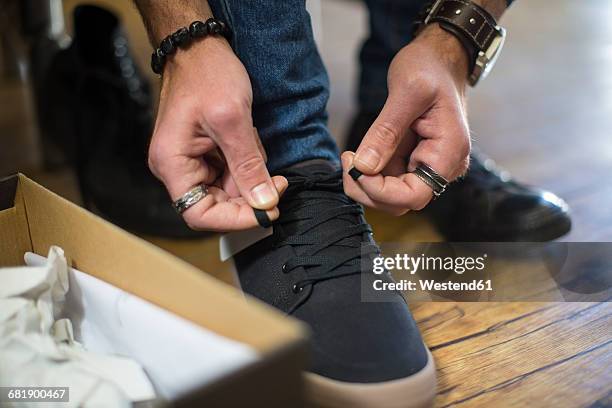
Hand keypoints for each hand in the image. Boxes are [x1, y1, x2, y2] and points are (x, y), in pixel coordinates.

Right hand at [148, 37, 286, 230]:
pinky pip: (230, 173)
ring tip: (256, 144)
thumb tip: (264, 202)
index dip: (235, 220)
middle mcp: (177, 168)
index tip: (267, 212)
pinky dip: (248, 164)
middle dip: (249, 196)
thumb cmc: (208, 74)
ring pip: (228, 191)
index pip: (200, 215)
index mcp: (172, 163)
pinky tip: (251, 141)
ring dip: (250, 176)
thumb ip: (248, 166)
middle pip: (216, 206)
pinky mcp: (205, 155)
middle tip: (277, 183)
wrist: (202, 48)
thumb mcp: (232, 120)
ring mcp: (191, 162)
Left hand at [342, 24, 470, 214]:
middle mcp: (443, 167)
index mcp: (449, 152)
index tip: (355, 167)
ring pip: (392, 196)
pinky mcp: (414, 161)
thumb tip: (364, 167)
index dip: (379, 191)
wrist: (439, 57)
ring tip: (350, 156)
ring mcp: (428, 166)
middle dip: (367, 189)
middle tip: (347, 159)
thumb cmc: (429, 67)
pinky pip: (389, 181)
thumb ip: (385, 132)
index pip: (413, 195)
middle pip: (401, 202)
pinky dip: (369, 174)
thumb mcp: (407, 92)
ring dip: (365, 184)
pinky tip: (358, 154)